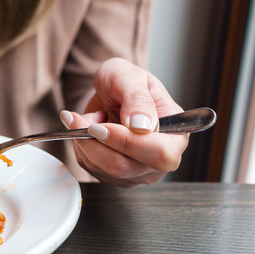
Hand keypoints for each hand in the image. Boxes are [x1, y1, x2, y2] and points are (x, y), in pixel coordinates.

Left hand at [60, 58, 188, 187]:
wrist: (109, 91)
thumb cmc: (125, 81)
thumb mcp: (129, 77)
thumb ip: (137, 99)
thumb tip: (141, 126)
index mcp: (176, 134)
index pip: (159, 153)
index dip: (127, 142)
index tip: (101, 126)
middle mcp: (160, 159)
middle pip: (125, 166)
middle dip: (96, 142)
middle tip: (79, 119)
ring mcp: (138, 171)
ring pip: (104, 169)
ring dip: (85, 141)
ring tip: (84, 118)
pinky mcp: (115, 176)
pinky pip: (91, 168)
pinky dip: (81, 147)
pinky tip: (87, 130)